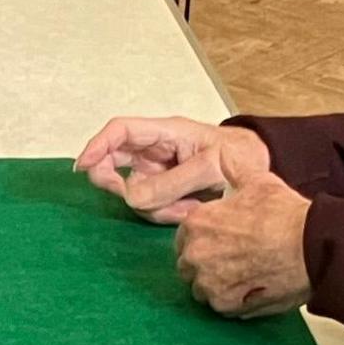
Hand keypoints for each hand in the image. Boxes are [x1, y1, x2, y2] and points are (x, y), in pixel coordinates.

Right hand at [73, 115, 273, 223]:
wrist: (260, 169)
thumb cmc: (240, 154)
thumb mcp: (211, 165)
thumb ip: (173, 181)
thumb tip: (132, 197)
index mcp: (165, 132)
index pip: (120, 131)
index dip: (97, 146)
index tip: (83, 167)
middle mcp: (155, 150)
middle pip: (114, 161)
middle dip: (118, 183)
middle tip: (136, 199)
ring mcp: (157, 171)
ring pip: (133, 192)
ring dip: (156, 206)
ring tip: (190, 207)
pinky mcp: (164, 191)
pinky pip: (150, 206)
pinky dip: (167, 213)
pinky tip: (190, 210)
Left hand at [173, 169, 312, 316]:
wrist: (312, 246)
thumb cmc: (285, 214)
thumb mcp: (258, 181)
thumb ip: (234, 169)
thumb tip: (225, 154)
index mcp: (197, 225)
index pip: (184, 238)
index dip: (202, 240)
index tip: (220, 241)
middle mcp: (196, 256)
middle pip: (188, 266)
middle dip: (205, 264)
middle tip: (233, 259)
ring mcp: (209, 284)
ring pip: (202, 289)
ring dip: (217, 284)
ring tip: (244, 274)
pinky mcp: (226, 306)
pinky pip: (220, 306)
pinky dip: (233, 300)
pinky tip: (252, 287)